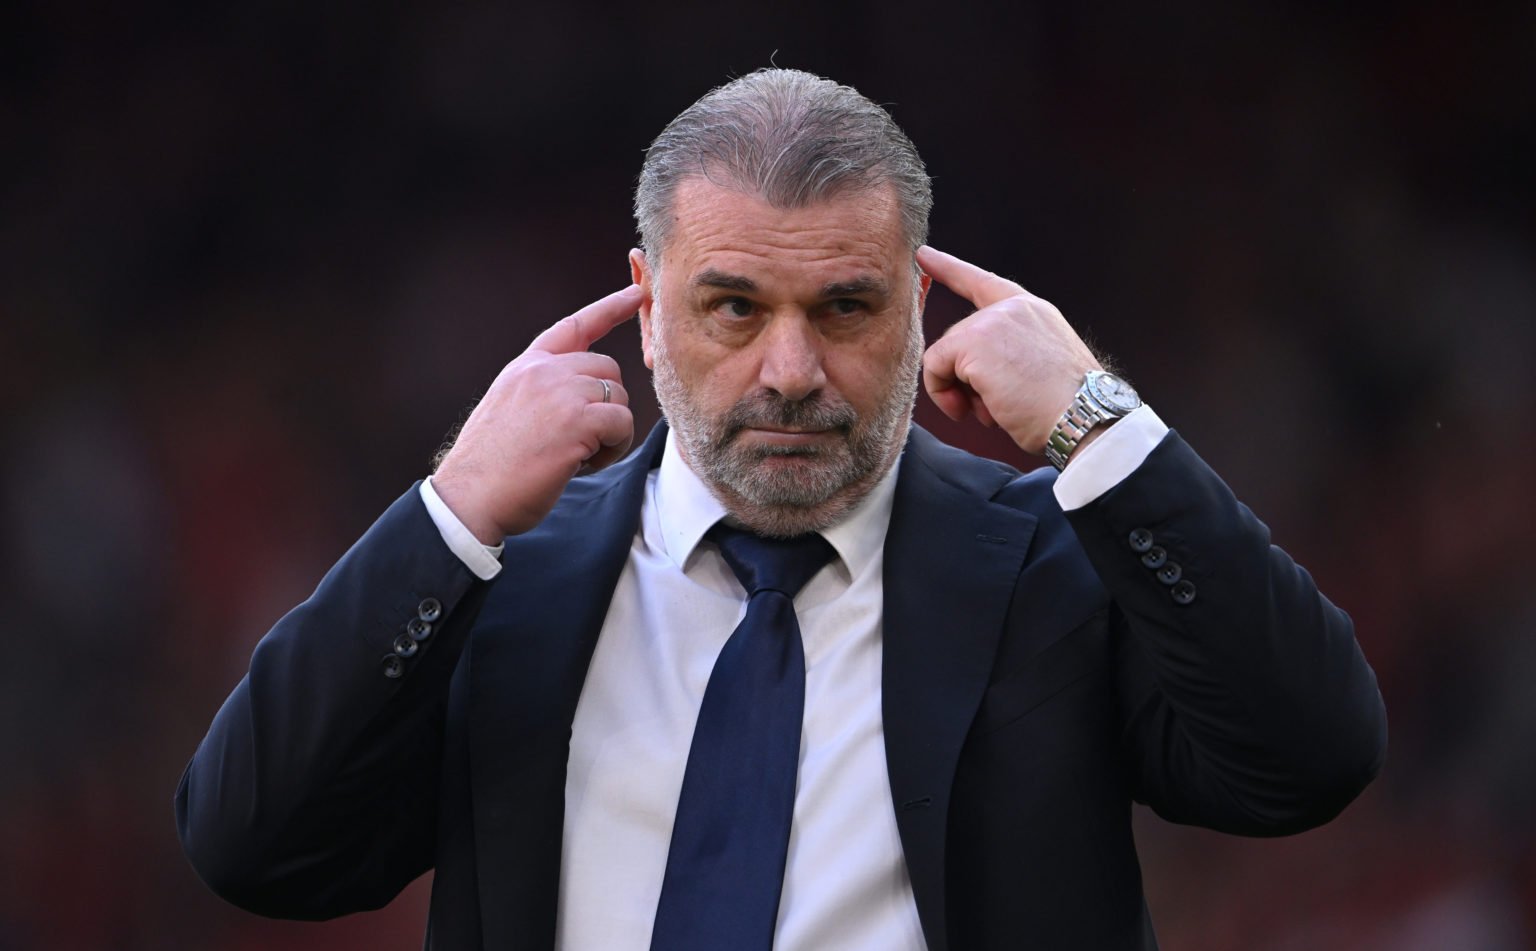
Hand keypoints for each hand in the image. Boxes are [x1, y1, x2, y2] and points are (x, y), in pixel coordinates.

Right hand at [432, 285, 642, 542]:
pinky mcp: (578, 421)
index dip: (609, 308)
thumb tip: (584, 397)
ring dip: (610, 432)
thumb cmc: (491, 469)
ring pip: (618, 397)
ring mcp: (561, 393)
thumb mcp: (510, 412)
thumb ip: (542, 393)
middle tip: (581, 441)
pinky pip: (622, 423)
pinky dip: (614, 448)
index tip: (635, 294)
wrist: (469, 498)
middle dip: (606, 404)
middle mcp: (543, 371)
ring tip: (577, 456)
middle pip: (608, 368)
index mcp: (526, 367)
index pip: (574, 326)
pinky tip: (584, 464)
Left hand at [918, 246, 1103, 455]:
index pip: (985, 284)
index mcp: (1034, 312)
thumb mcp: (1042, 367)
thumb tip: (968, 376)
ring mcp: (992, 321)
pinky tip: (973, 410)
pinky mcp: (973, 341)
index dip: (951, 269)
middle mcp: (1013, 308)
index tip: (924, 255)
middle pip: (960, 338)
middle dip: (965, 378)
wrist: (1082, 417)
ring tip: (992, 412)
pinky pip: (934, 366)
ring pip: (945, 355)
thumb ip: (1008, 355)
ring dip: (958, 390)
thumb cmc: (1067, 409)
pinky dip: (942, 394)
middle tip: (992, 409)